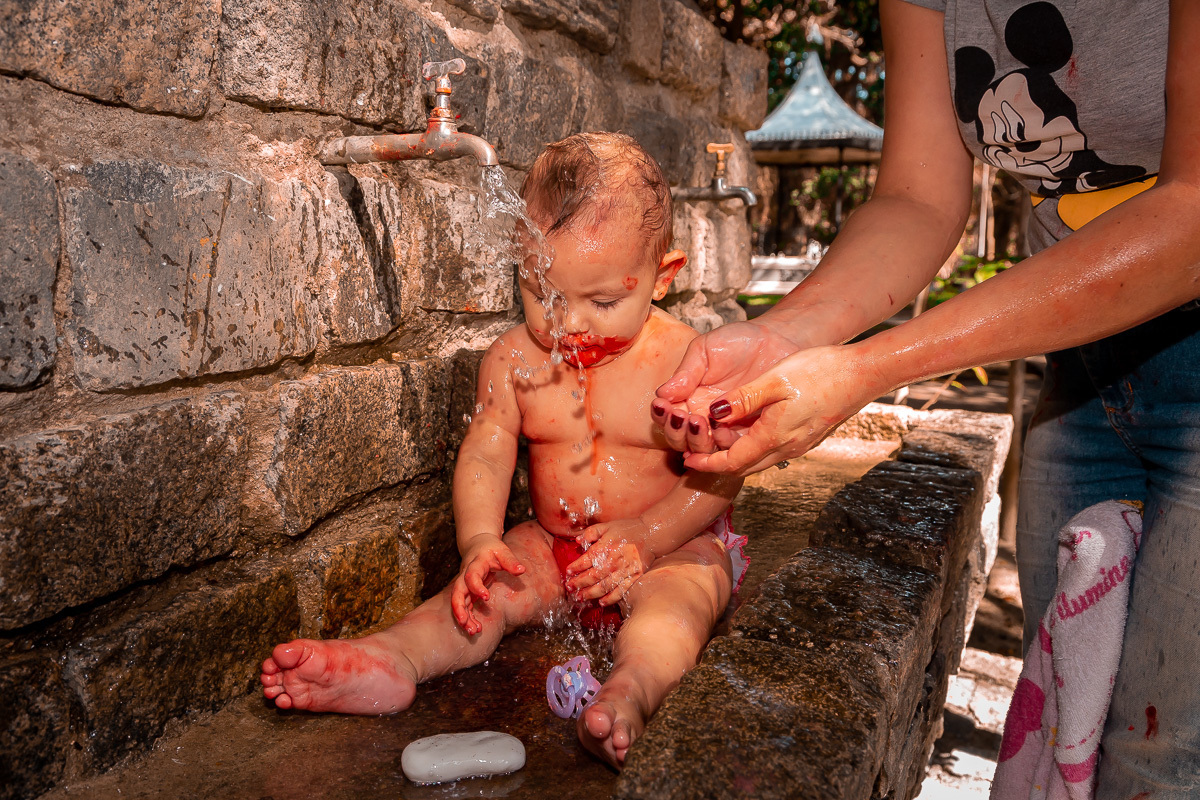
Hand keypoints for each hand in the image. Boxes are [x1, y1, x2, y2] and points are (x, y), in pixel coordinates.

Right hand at [450, 534, 525, 634]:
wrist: (478, 545)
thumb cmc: (492, 549)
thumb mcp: (502, 550)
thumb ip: (511, 561)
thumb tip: (521, 571)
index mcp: (475, 564)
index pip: (471, 576)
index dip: (476, 587)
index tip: (486, 597)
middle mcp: (465, 575)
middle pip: (457, 592)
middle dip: (459, 608)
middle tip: (465, 622)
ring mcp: (465, 585)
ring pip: (459, 602)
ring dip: (463, 617)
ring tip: (473, 631)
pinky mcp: (467, 592)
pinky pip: (465, 606)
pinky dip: (468, 617)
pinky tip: (476, 628)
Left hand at [565, 519, 653, 606]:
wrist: (650, 534)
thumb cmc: (626, 529)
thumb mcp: (606, 526)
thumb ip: (591, 532)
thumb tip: (577, 541)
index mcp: (605, 546)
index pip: (586, 560)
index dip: (575, 567)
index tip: (568, 572)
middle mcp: (614, 560)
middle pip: (593, 575)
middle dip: (579, 583)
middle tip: (569, 588)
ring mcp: (625, 570)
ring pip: (605, 586)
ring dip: (591, 593)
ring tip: (580, 597)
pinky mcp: (635, 577)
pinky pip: (621, 591)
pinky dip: (611, 598)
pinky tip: (601, 602)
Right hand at [652, 320, 807, 454]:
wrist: (778, 341)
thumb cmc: (739, 341)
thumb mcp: (705, 350)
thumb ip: (686, 372)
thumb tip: (662, 394)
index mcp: (687, 397)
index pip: (666, 416)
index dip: (661, 415)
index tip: (664, 405)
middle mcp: (703, 417)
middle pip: (680, 439)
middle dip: (676, 431)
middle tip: (682, 416)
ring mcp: (725, 427)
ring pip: (702, 449)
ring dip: (696, 440)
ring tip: (700, 422)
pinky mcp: (749, 434)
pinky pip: (733, 448)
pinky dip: (723, 443)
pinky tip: (722, 429)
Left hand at [683, 344, 883, 475]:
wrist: (863, 374)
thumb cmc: (820, 372)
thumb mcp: (774, 380)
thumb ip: (743, 399)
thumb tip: (714, 413)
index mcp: (774, 437)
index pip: (732, 463)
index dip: (707, 464)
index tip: (688, 460)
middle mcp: (787, 448)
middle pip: (744, 467)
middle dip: (718, 464)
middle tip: (695, 455)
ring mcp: (800, 444)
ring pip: (759, 460)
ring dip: (736, 456)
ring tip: (716, 442)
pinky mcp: (808, 436)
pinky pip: (773, 450)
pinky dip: (753, 447)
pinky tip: (747, 432)